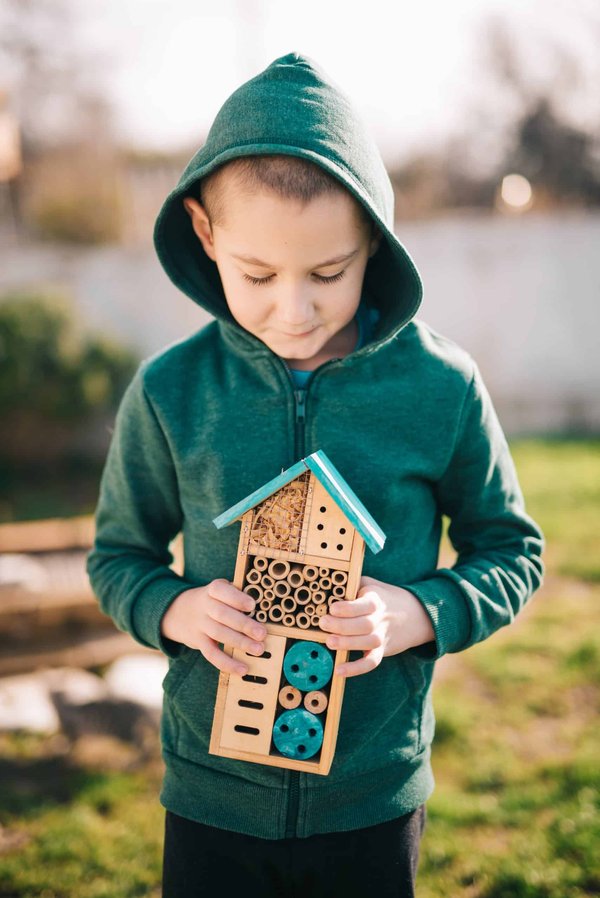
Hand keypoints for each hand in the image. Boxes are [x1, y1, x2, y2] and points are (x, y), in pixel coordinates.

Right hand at [160, 579, 266, 675]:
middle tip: (262, 634)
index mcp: (213, 589)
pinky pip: (211, 654)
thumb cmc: (213, 600)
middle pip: (222, 614)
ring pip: (218, 634)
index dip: (236, 598)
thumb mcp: (221, 591)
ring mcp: (199, 624)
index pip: (221, 590)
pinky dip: (227, 663)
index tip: (252, 605)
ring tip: (258, 649)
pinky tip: (242, 669)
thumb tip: (262, 609)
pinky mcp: (198, 642)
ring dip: (240, 643)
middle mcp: (204, 605)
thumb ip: (237, 595)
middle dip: (243, 624)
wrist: (178, 611)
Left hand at [318, 575, 434, 677]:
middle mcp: (381, 618)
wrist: (414, 614)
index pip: (365, 605)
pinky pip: (371, 662)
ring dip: (348, 644)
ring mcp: (382, 636)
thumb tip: (326, 584)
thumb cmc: (382, 597)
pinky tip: (339, 670)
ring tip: (329, 642)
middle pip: (365, 625)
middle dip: (342, 626)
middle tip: (323, 623)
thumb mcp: (369, 584)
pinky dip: (356, 669)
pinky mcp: (382, 651)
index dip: (348, 608)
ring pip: (368, 643)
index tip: (332, 608)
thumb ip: (352, 584)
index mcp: (376, 600)